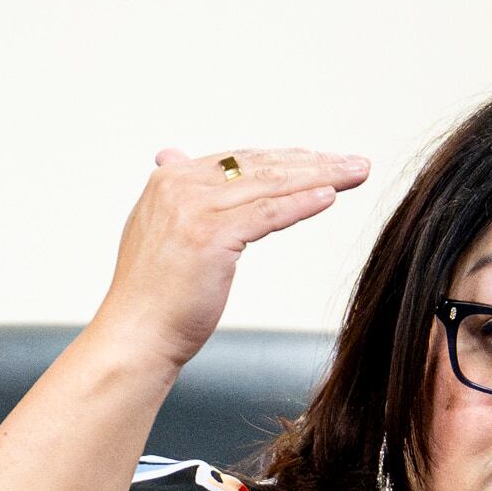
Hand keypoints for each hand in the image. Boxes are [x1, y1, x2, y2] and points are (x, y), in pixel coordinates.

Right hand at [89, 147, 370, 369]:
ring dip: (321, 176)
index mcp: (169, 180)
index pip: (240, 160)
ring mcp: (194, 209)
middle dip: (314, 162)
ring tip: (356, 173)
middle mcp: (180, 186)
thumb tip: (172, 154)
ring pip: (271, 184)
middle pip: (261, 166)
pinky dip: (303, 203)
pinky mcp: (211, 236)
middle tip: (354, 163)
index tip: (323, 160)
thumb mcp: (159, 229)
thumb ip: (175, 195)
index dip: (287, 158)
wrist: (135, 337)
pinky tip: (331, 197)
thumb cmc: (153, 296)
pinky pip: (269, 213)